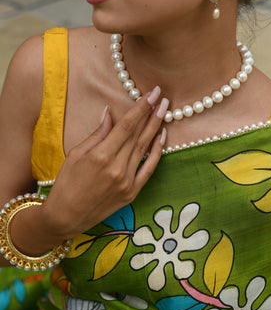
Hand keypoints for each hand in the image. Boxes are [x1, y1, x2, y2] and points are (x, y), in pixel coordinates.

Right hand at [40, 88, 168, 239]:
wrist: (67, 216)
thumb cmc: (66, 184)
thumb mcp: (76, 154)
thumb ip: (97, 134)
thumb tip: (110, 114)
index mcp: (101, 156)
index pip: (127, 126)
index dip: (141, 108)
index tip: (152, 93)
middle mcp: (117, 168)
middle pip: (139, 135)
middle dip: (152, 114)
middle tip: (163, 98)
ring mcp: (127, 182)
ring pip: (145, 149)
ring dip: (156, 129)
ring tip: (165, 112)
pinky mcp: (132, 193)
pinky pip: (149, 169)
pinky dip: (157, 153)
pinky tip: (162, 137)